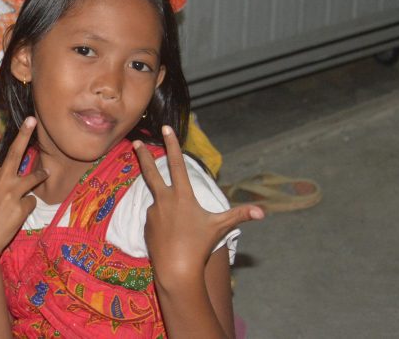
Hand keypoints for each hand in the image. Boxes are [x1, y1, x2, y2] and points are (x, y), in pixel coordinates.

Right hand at [0, 112, 48, 265]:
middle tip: (32, 119)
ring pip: (33, 178)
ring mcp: (13, 194)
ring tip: (46, 172)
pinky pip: (30, 202)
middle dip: (24, 134)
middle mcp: (1, 181)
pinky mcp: (22, 208)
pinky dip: (27, 205)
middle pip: (16, 153)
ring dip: (40, 174)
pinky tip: (19, 213)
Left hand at [135, 127, 263, 286]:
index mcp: (182, 195)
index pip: (177, 164)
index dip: (172, 145)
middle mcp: (164, 199)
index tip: (165, 129)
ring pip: (161, 205)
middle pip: (151, 172)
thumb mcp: (221, 227)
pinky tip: (172, 239)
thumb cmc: (200, 246)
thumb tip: (263, 212)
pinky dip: (164, 225)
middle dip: (143, 155)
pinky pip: (156, 221)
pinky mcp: (146, 226)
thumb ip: (240, 215)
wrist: (176, 269)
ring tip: (181, 232)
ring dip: (169, 212)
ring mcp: (152, 212)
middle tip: (135, 141)